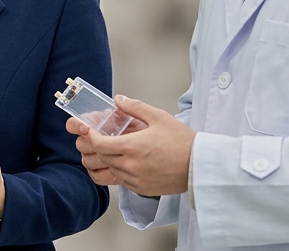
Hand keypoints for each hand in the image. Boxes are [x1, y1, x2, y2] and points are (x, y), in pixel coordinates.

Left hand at [67, 96, 194, 195]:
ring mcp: (136, 180)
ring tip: (116, 149)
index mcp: (132, 146)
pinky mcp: (142, 189)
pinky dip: (119, 172)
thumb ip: (135, 107)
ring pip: (110, 169)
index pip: (99, 144)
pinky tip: (128, 162)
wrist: (199, 166)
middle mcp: (131, 166)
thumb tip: (118, 100)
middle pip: (102, 157)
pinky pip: (121, 181)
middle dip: (99, 147)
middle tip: (102, 137)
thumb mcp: (159, 117)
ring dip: (109, 159)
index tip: (89, 131)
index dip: (90, 137)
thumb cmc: (182, 141)